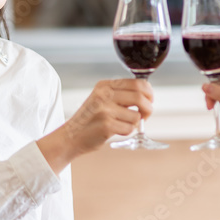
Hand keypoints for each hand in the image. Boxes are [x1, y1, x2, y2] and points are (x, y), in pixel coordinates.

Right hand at [38, 79, 153, 169]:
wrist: (70, 137)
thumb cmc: (90, 119)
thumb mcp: (102, 99)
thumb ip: (121, 94)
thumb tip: (148, 96)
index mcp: (105, 85)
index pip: (138, 83)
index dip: (149, 93)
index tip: (149, 101)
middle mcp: (104, 94)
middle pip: (140, 98)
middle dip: (148, 109)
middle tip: (145, 116)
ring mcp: (105, 110)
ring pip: (137, 116)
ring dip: (134, 124)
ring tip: (122, 125)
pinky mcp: (106, 125)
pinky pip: (129, 129)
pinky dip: (126, 132)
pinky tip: (115, 131)